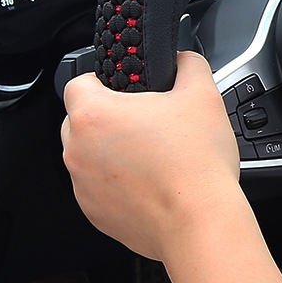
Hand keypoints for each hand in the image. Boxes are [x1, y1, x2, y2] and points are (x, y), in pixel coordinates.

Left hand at [61, 51, 240, 261]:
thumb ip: (189, 64)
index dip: (104, 80)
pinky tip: (155, 183)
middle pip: (81, 121)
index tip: (128, 89)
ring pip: (90, 157)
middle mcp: (77, 151)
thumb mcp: (204, 95)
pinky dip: (121, 184)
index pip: (78, 82)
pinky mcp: (95, 214)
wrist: (200, 222)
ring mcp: (83, 186)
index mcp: (94, 115)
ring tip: (156, 156)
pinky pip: (100, 188)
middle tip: (149, 122)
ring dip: (114, 152)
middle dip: (110, 118)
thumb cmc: (197, 163)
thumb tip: (183, 61)